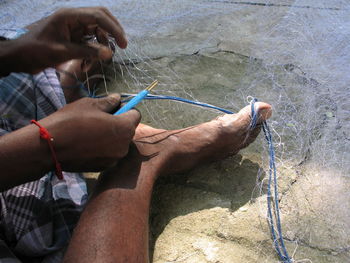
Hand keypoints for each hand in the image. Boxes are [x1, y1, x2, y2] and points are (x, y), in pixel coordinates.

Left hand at [1, 7, 125, 74]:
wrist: (20, 56)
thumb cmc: (37, 51)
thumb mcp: (62, 52)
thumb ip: (87, 52)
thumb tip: (109, 53)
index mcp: (69, 16)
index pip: (98, 16)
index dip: (113, 28)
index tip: (123, 44)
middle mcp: (73, 17)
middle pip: (100, 17)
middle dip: (113, 30)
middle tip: (122, 45)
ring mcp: (73, 26)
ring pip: (96, 28)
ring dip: (103, 41)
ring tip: (104, 56)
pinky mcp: (72, 35)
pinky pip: (89, 39)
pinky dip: (94, 48)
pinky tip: (91, 61)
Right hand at [40, 94, 140, 171]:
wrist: (49, 147)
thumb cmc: (71, 121)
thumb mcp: (90, 104)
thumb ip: (108, 102)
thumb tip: (117, 98)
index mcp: (124, 128)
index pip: (136, 114)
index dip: (126, 108)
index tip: (112, 107)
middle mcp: (124, 146)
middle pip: (127, 130)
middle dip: (117, 123)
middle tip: (98, 119)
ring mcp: (114, 159)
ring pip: (118, 143)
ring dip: (110, 137)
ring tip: (90, 132)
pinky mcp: (104, 167)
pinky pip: (109, 154)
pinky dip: (103, 148)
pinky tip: (86, 144)